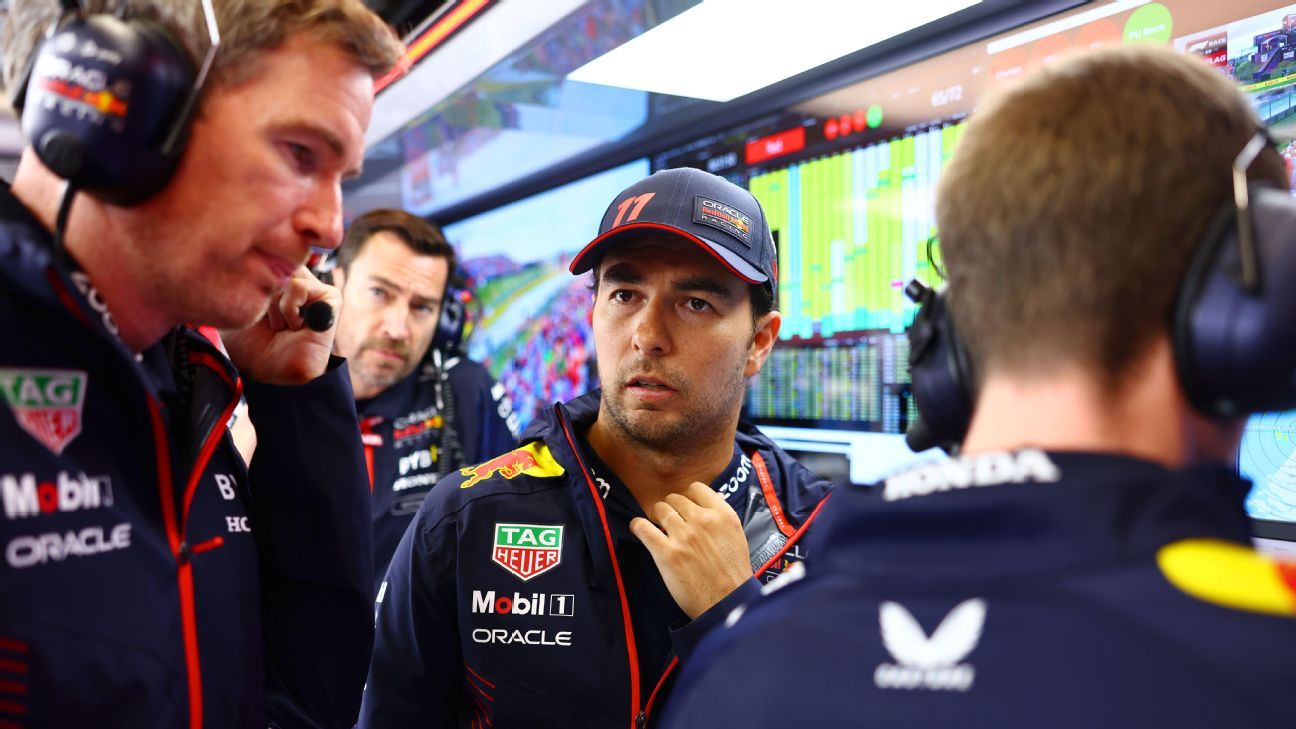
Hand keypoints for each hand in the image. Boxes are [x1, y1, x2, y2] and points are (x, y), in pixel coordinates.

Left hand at [219, 266, 339, 384]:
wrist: (269, 375)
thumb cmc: (250, 345)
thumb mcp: (234, 306)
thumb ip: (240, 279)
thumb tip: (248, 257)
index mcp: (277, 278)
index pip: (264, 255)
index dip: (251, 280)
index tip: (251, 311)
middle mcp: (298, 279)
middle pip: (274, 263)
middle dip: (262, 295)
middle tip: (265, 321)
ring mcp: (315, 288)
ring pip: (285, 276)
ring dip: (275, 307)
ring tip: (280, 327)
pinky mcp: (330, 298)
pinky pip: (299, 288)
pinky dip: (289, 310)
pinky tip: (294, 328)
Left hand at [630, 482, 753, 618]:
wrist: (726, 602)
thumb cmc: (732, 573)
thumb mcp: (735, 536)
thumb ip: (720, 518)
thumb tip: (706, 503)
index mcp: (722, 515)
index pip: (696, 488)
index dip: (687, 497)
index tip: (684, 507)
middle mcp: (702, 520)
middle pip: (675, 498)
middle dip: (671, 508)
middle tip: (670, 521)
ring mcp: (683, 536)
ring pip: (660, 509)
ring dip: (656, 517)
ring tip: (657, 527)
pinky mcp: (666, 553)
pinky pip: (643, 527)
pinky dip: (637, 526)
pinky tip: (638, 529)